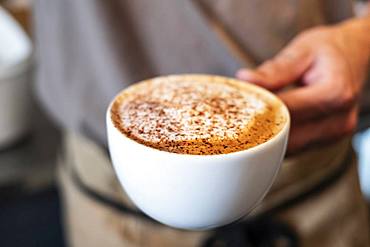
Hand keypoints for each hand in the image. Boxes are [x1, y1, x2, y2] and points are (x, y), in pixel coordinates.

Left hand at [237, 18, 369, 153]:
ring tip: (248, 124)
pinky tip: (265, 129)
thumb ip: (274, 70)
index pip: (285, 111)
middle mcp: (339, 119)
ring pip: (291, 147)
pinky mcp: (329, 139)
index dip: (257, 111)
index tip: (235, 108)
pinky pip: (297, 147)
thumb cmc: (328, 50)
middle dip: (259, 130)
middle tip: (235, 119)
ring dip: (267, 139)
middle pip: (288, 136)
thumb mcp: (301, 50)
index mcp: (334, 93)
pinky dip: (279, 140)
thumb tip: (245, 80)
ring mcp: (336, 133)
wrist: (355, 54)